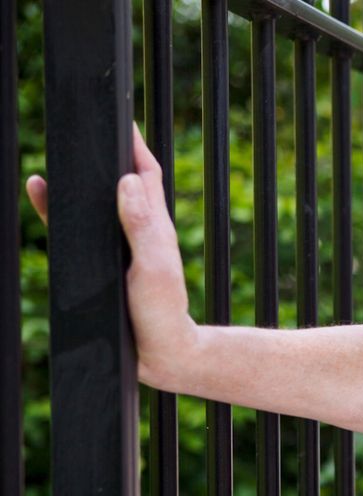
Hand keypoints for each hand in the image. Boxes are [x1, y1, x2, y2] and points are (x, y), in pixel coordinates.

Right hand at [25, 122, 197, 388]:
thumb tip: (127, 180)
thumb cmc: (162, 311)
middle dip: (104, 152)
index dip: (134, 144)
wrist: (159, 353)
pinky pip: (75, 227)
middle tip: (84, 124)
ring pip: (95, 199)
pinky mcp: (100, 260)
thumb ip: (142, 226)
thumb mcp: (154, 267)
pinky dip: (57, 207)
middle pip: (119, 178)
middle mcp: (136, 227)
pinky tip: (39, 190)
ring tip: (58, 150)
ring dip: (79, 176)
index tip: (119, 115)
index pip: (145, 172)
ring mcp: (118, 243)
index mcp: (154, 223)